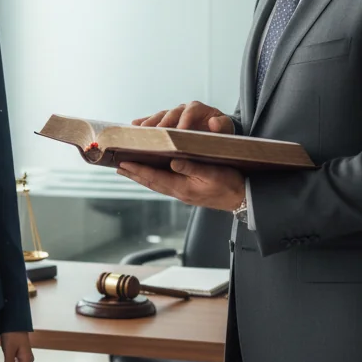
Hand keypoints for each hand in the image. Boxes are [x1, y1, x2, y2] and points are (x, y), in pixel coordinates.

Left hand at [118, 158, 245, 212]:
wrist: (243, 199)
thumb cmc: (231, 184)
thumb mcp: (213, 173)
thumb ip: (192, 168)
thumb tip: (172, 162)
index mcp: (183, 188)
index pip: (155, 177)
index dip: (138, 170)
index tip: (123, 163)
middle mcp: (180, 192)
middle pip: (151, 182)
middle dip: (134, 174)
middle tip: (118, 166)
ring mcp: (183, 193)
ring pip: (156, 184)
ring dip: (141, 177)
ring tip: (128, 170)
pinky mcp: (188, 192)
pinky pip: (165, 184)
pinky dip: (154, 178)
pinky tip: (151, 174)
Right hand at [133, 100, 234, 134]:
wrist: (215, 132)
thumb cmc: (221, 131)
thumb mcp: (226, 129)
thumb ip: (222, 125)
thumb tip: (214, 122)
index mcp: (198, 109)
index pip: (190, 111)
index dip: (184, 119)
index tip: (179, 130)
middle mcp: (183, 109)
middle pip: (171, 113)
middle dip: (163, 122)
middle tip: (156, 133)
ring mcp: (173, 115)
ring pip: (160, 116)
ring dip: (150, 123)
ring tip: (139, 130)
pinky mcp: (166, 122)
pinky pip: (153, 121)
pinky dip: (144, 123)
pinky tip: (134, 126)